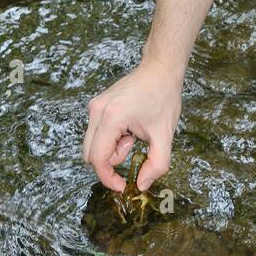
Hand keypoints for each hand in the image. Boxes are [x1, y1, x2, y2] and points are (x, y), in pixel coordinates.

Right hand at [83, 57, 181, 191]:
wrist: (160, 69)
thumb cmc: (163, 97)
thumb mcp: (165, 135)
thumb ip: (156, 164)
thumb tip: (141, 185)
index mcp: (111, 117)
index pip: (98, 159)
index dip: (108, 178)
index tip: (123, 186)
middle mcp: (97, 110)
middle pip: (90, 154)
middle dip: (111, 160)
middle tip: (133, 147)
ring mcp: (94, 106)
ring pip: (92, 145)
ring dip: (112, 149)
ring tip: (133, 134)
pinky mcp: (97, 105)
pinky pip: (96, 133)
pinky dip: (110, 139)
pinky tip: (128, 127)